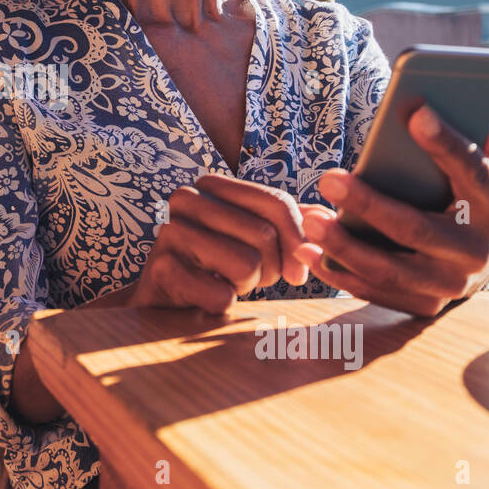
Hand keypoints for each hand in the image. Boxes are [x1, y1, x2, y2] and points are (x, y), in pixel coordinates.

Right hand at [127, 175, 311, 314]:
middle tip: (251, 278)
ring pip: (246, 264)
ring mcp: (169, 232)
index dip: (298, 240)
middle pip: (264, 236)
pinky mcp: (161, 269)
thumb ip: (289, 224)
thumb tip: (327, 217)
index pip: (275, 202)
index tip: (298, 273)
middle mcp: (185, 199)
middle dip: (270, 268)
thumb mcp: (251, 237)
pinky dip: (223, 304)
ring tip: (225, 282)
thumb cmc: (215, 264)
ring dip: (246, 285)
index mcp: (210, 185)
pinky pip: (222, 295)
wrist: (164, 299)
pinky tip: (206, 297)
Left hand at [294, 104, 488, 317]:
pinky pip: (374, 291)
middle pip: (416, 228)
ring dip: (342, 245)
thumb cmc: (471, 205)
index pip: (474, 173)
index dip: (446, 144)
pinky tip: (308, 251)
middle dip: (367, 204)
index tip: (415, 113)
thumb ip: (484, 154)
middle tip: (328, 179)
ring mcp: (451, 285)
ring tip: (309, 218)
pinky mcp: (425, 305)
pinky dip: (338, 272)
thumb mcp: (488, 177)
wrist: (476, 264)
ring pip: (389, 268)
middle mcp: (479, 254)